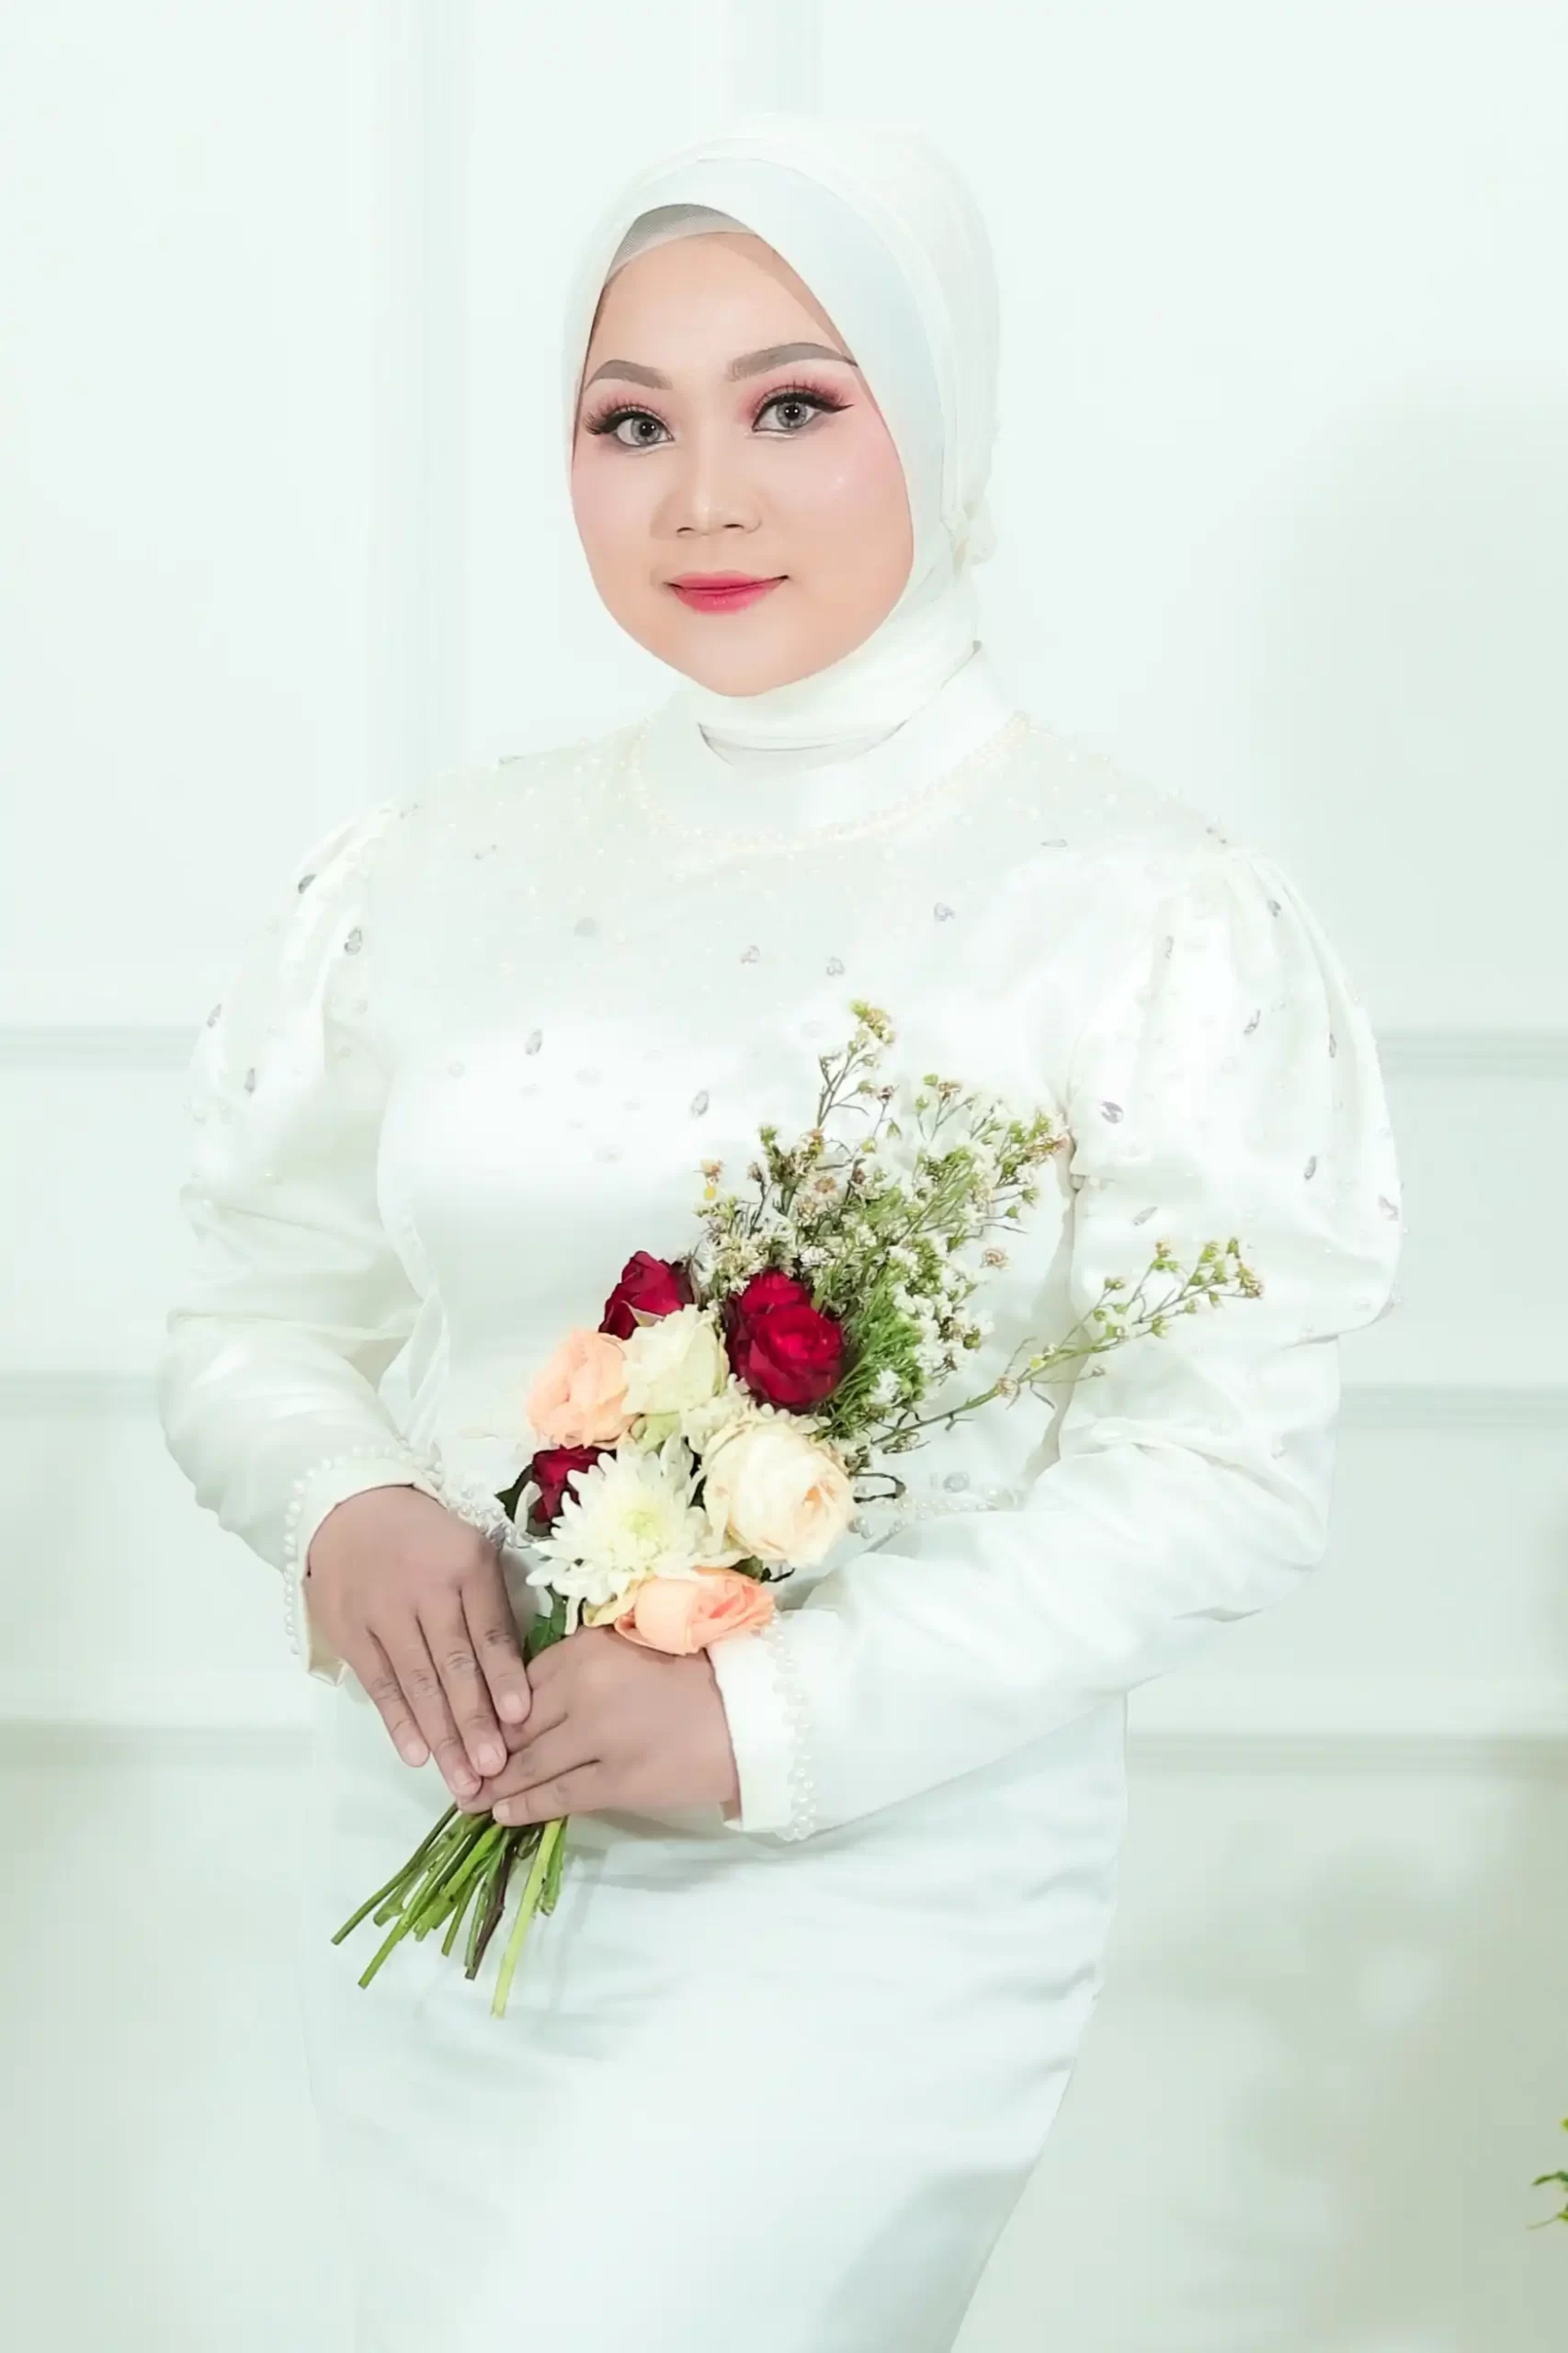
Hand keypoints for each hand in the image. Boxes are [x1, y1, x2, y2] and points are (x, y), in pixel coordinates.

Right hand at [303, 1484, 532, 1800]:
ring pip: (417, 1682)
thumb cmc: (428, 1541)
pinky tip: (418, 1755)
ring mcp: (384, 1613)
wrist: (351, 1511)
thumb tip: (518, 1680)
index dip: (504, 1676)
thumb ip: (492, 1608)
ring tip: (462, 1778)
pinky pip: (379, 1685)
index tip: (520, 1718)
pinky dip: (398, 1721)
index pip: (489, 1630)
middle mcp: (425, 1590)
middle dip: (474, 1721)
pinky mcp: (352, 1633)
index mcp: (466, 1566)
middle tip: (492, 1769)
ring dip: (440, 1735)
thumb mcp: (472, 1552)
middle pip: (453, 1665)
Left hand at [455, 1623, 741, 1825]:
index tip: (474, 1724)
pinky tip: (502, 1813)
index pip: (520, 1682)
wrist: (748, 1711)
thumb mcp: (632, 1644)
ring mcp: (598, 1738)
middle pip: (516, 1725)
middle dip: (484, 1749)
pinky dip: (525, 1805)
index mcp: (586, 1648)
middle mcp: (583, 1689)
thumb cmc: (696, 1671)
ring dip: (495, 1783)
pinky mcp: (617, 1781)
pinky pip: (558, 1796)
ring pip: (529, 1764)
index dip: (494, 1710)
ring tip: (469, 1796)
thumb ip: (583, 1661)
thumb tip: (532, 1691)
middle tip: (459, 1766)